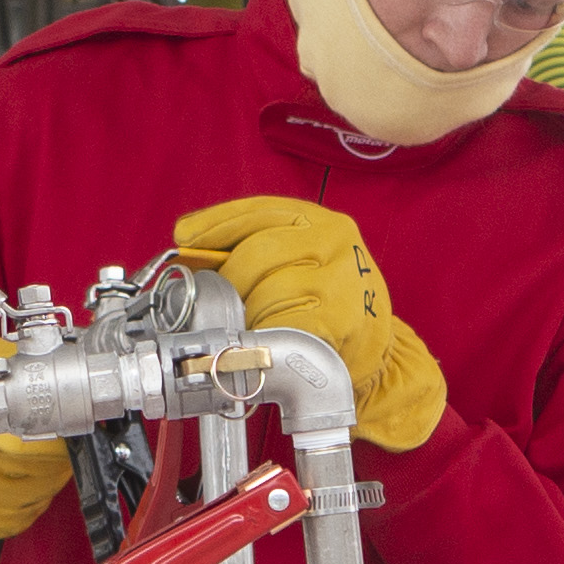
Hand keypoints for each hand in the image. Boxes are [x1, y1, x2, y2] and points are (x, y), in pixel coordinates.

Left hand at [171, 196, 447, 451]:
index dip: (215, 224)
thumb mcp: (303, 262)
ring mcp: (338, 279)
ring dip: (249, 315)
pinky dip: (265, 334)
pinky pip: (280, 324)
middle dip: (230, 282)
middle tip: (226, 304)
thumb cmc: (330, 305)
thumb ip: (257, 250)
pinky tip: (269, 339)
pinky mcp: (338, 318)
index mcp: (321, 222)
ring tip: (257, 327)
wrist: (378, 352)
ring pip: (265, 292)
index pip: (258, 211)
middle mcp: (333, 243)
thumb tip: (193, 255)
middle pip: (255, 253)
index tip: (185, 237)